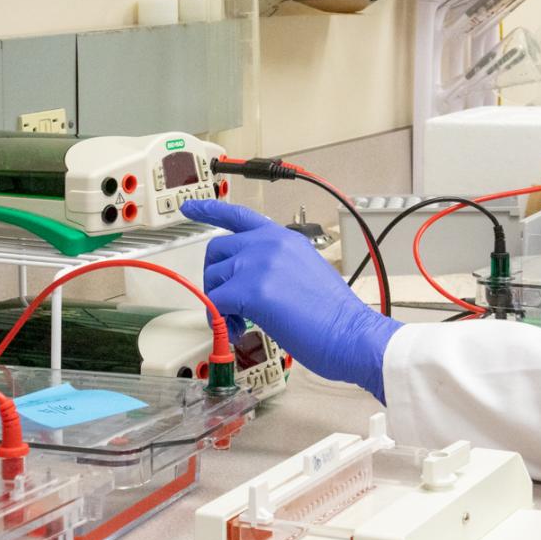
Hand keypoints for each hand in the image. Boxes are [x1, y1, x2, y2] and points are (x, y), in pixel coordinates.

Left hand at [180, 199, 400, 401]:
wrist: (350, 332)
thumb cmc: (333, 314)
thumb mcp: (304, 271)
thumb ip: (274, 266)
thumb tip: (249, 283)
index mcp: (283, 238)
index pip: (238, 215)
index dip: (209, 209)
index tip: (190, 207)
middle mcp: (268, 243)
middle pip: (216, 251)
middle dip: (214, 278)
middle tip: (227, 303)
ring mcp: (259, 264)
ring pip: (213, 279)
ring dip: (218, 304)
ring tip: (239, 323)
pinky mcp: (251, 290)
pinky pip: (214, 303)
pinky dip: (219, 321)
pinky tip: (237, 330)